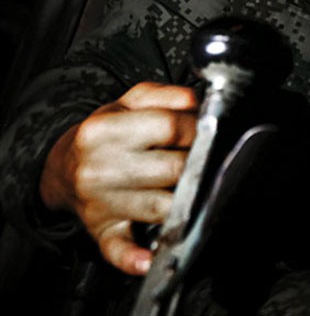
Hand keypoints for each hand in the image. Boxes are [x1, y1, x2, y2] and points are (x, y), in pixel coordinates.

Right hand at [39, 82, 197, 275]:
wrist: (63, 168)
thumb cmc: (104, 135)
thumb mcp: (127, 103)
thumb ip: (163, 94)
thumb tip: (193, 100)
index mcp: (103, 131)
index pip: (169, 127)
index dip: (196, 127)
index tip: (203, 130)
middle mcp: (99, 168)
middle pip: (172, 168)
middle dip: (195, 162)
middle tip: (199, 158)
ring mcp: (100, 203)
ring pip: (160, 205)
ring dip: (184, 199)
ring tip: (190, 187)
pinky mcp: (102, 231)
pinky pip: (118, 249)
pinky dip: (134, 257)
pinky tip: (149, 258)